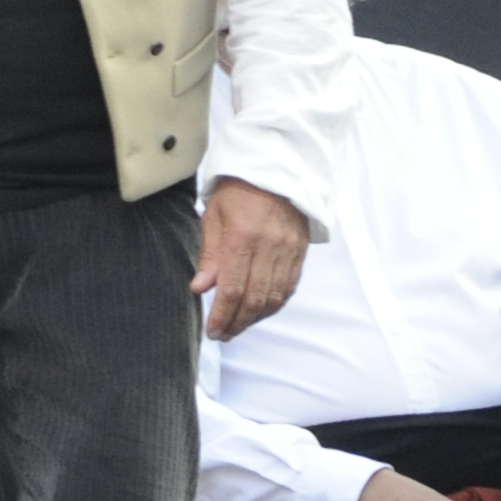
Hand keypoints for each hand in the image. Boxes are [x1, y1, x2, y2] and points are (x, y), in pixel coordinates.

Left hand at [193, 176, 307, 339]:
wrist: (276, 166)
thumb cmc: (238, 189)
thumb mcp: (214, 215)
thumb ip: (210, 254)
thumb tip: (200, 288)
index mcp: (242, 236)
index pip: (232, 288)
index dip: (222, 315)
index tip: (213, 331)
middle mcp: (269, 247)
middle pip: (255, 299)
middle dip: (237, 322)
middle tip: (223, 334)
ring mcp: (289, 250)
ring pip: (274, 297)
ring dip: (256, 318)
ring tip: (238, 326)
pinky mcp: (300, 252)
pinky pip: (289, 287)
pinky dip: (274, 304)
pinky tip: (260, 311)